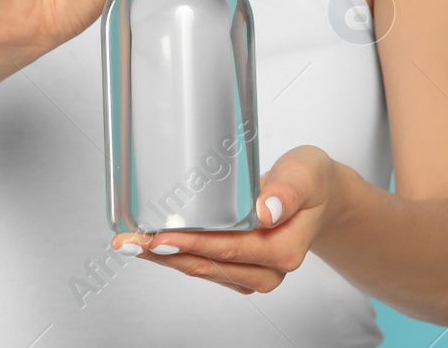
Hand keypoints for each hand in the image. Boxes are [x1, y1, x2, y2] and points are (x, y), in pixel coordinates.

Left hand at [108, 145, 341, 294]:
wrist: (319, 196)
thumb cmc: (312, 182)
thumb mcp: (306, 174)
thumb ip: (287, 191)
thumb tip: (266, 211)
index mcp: (284, 250)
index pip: (230, 249)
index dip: (191, 243)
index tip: (158, 237)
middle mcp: (269, 270)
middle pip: (208, 264)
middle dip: (164, 254)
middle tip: (128, 241)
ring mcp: (254, 274)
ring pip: (201, 269)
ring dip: (164, 258)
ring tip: (130, 243)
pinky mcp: (241, 271)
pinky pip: (204, 267)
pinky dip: (176, 256)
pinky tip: (152, 245)